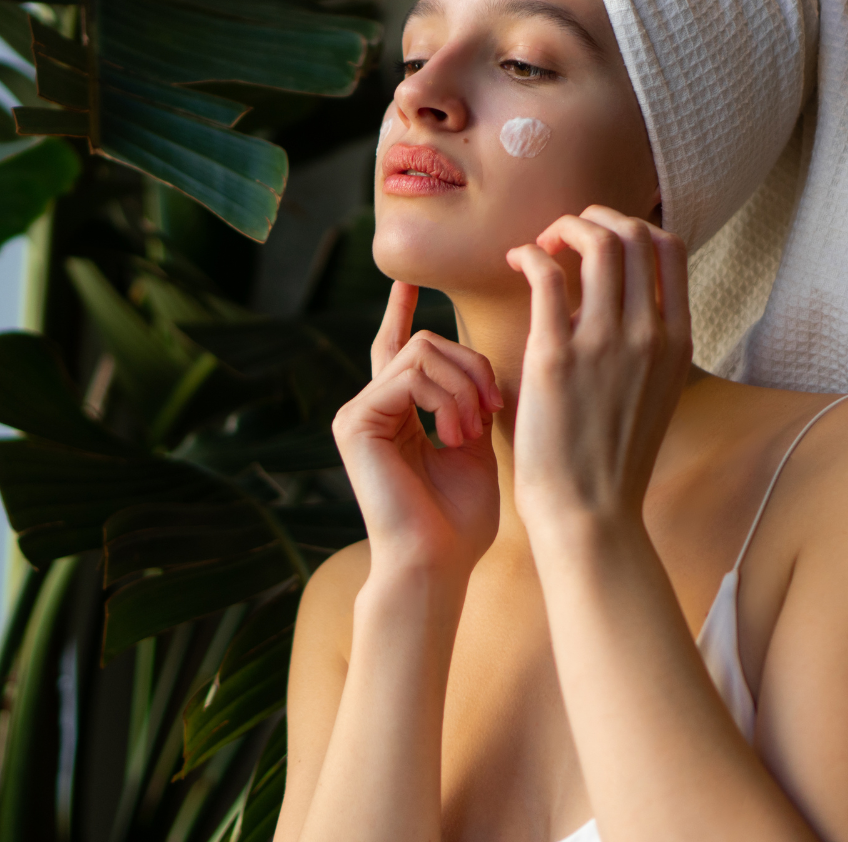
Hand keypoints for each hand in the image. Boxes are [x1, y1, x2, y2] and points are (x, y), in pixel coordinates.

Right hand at [332, 282, 502, 580]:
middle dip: (471, 367)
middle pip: (426, 343)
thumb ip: (470, 402)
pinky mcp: (355, 420)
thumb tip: (480, 362)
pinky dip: (446, 397)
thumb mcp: (475, 447)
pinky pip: (410, 373)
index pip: (399, 349)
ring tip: (473, 432)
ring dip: (464, 386)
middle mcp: (371, 406)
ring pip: (422, 351)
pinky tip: (456, 434)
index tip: (408, 281)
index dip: (402, 311)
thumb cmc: (460, 520)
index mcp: (396, 413)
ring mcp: (358, 412)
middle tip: (492, 410)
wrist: (437, 566)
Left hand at [506, 206, 691, 534]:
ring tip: (540, 246)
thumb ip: (640, 344)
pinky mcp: (557, 355)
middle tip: (563, 234)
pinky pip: (547, 274)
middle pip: (635, 233)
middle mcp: (649, 333)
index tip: (597, 240)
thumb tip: (607, 301)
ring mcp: (606, 342)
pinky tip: (516, 261)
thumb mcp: (648, 393)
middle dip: (596, 218)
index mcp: (676, 340)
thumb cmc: (607, 458)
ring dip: (564, 228)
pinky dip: (530, 253)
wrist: (588, 513)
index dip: (632, 227)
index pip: (670, 248)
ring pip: (597, 241)